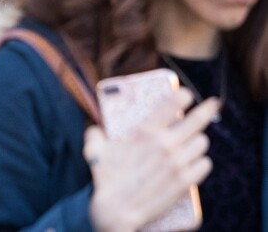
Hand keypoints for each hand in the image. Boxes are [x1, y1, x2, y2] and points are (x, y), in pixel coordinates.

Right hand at [84, 88, 218, 231]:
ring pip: (201, 143)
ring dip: (198, 139)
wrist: (115, 211)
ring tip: (193, 139)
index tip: (186, 94)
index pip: (172, 104)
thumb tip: (95, 130)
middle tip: (211, 104)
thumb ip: (95, 134)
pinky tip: (196, 160)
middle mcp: (164, 144)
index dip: (182, 95)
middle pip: (196, 120)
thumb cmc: (104, 178)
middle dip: (206, 109)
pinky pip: (204, 165)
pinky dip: (201, 161)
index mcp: (145, 131)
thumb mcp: (94, 149)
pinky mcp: (184, 183)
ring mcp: (177, 164)